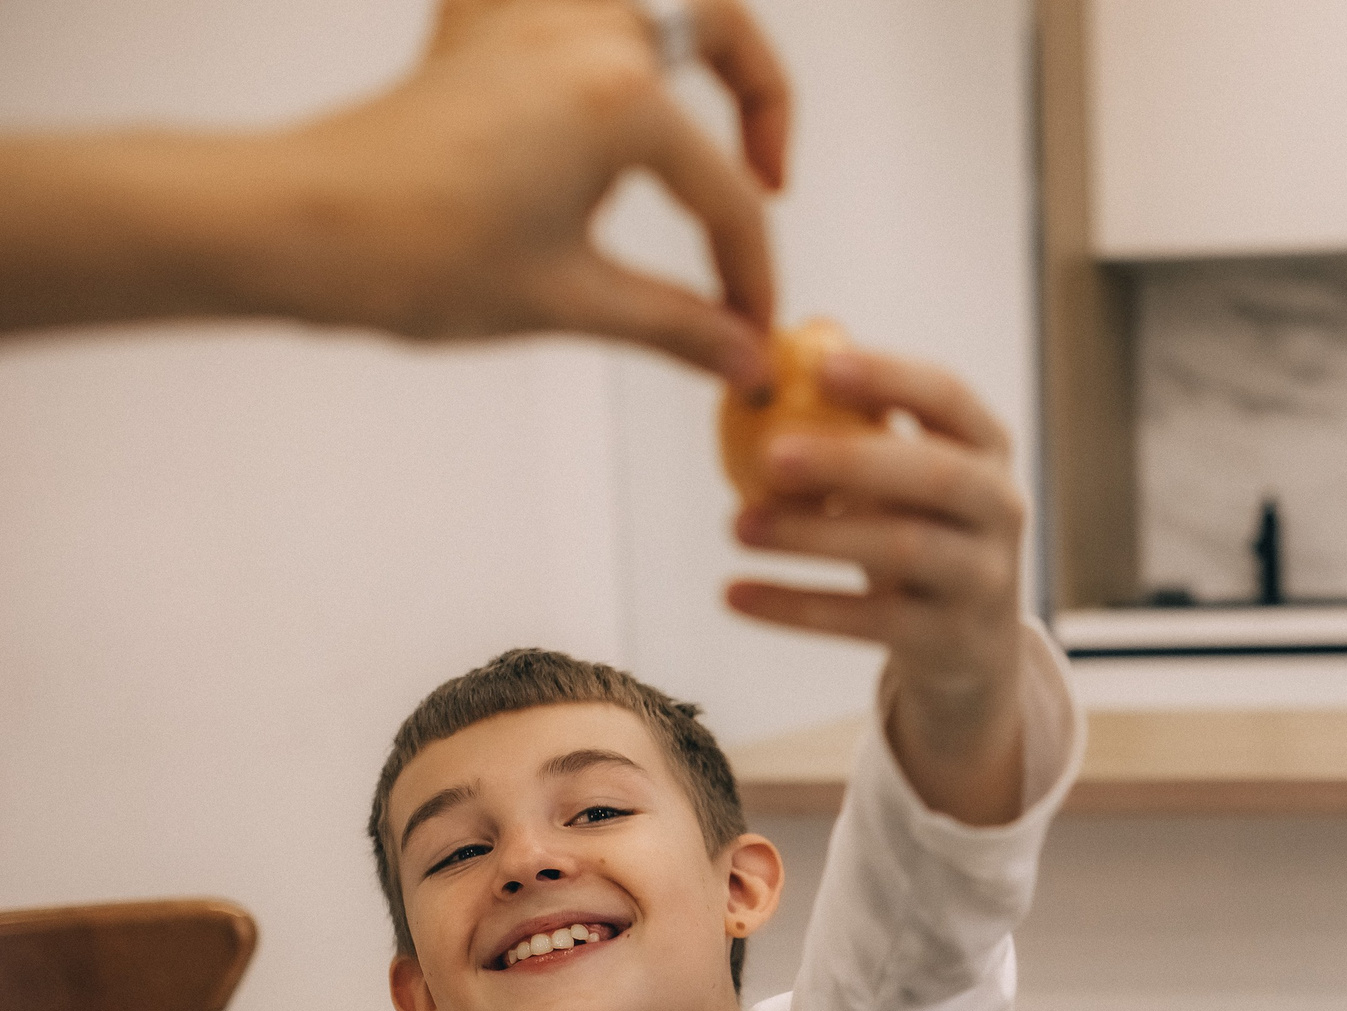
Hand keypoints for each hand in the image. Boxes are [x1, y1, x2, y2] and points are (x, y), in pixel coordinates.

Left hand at [260, 0, 788, 379]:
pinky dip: (608, 30)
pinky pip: (570, 6)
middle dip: (763, 95)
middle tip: (768, 172)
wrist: (296, 228)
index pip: (725, 194)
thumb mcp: (571, 299)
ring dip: (692, 44)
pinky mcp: (479, 23)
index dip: (750, 272)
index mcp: (621, 97)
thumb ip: (679, 325)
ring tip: (705, 120)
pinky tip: (607, 87)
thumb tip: (742, 356)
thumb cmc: (412, 253)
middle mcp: (582, 30)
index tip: (752, 327)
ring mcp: (526, 15)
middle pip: (720, 27)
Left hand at [723, 344, 1028, 826]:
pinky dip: (796, 607)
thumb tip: (771, 342)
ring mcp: (985, 580)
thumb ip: (857, 420)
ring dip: (812, 536)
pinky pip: (868, 622)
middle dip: (851, 459)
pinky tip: (733, 594)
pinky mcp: (951, 641)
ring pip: (902, 550)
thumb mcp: (905, 476)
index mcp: (988, 450)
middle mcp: (1002, 510)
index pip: (951, 399)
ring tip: (735, 526)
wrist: (969, 650)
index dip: (891, 378)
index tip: (819, 365)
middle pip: (937, 476)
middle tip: (768, 452)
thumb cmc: (918, 532)